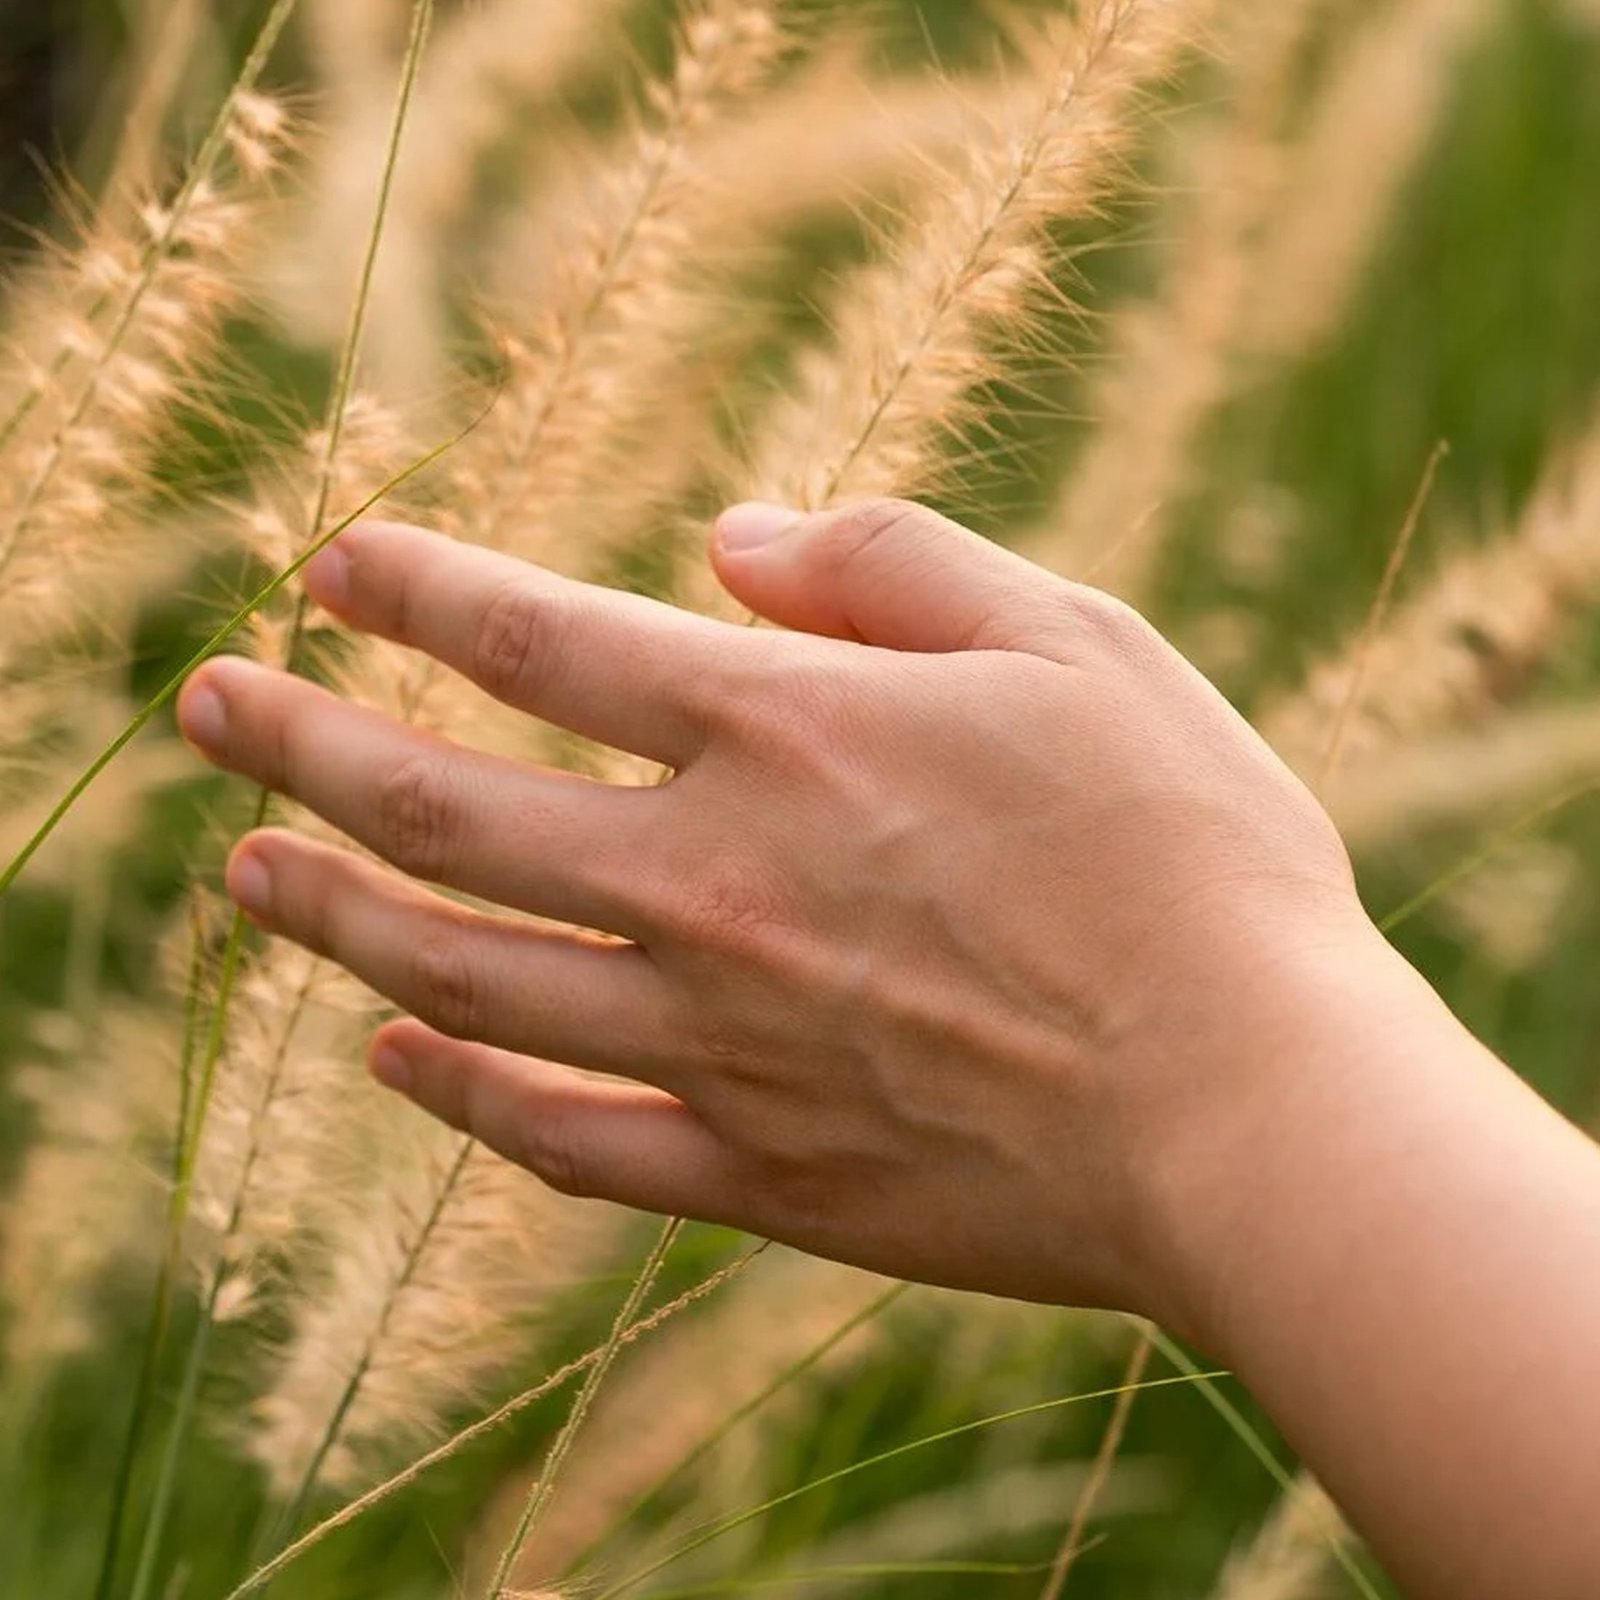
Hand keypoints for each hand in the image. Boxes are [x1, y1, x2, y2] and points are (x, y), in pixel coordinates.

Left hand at [177, 500, 1377, 1332]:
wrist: (1251, 1108)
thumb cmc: (1191, 856)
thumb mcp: (1076, 640)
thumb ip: (892, 564)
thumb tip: (733, 537)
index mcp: (787, 733)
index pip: (538, 637)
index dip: (418, 588)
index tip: (332, 566)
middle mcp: (714, 882)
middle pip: (445, 805)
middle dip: (304, 745)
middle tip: (206, 711)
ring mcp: (719, 1040)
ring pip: (464, 973)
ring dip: (336, 915)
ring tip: (245, 879)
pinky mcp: (758, 1172)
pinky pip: (565, 1136)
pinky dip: (464, 1096)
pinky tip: (396, 1058)